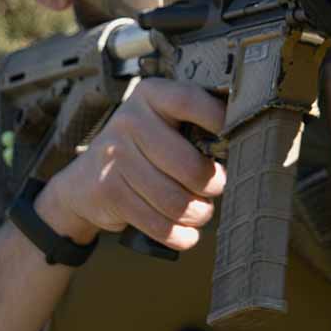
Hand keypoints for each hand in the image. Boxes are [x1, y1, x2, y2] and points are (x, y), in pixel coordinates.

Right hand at [38, 78, 226, 250]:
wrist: (86, 180)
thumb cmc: (142, 149)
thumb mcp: (162, 123)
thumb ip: (195, 126)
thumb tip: (245, 142)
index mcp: (151, 95)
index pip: (189, 102)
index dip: (219, 121)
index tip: (236, 138)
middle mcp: (129, 120)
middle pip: (188, 164)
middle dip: (212, 185)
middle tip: (215, 189)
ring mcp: (115, 156)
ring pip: (174, 200)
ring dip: (197, 214)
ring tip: (202, 212)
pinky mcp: (109, 191)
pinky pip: (156, 222)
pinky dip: (178, 235)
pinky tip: (188, 234)